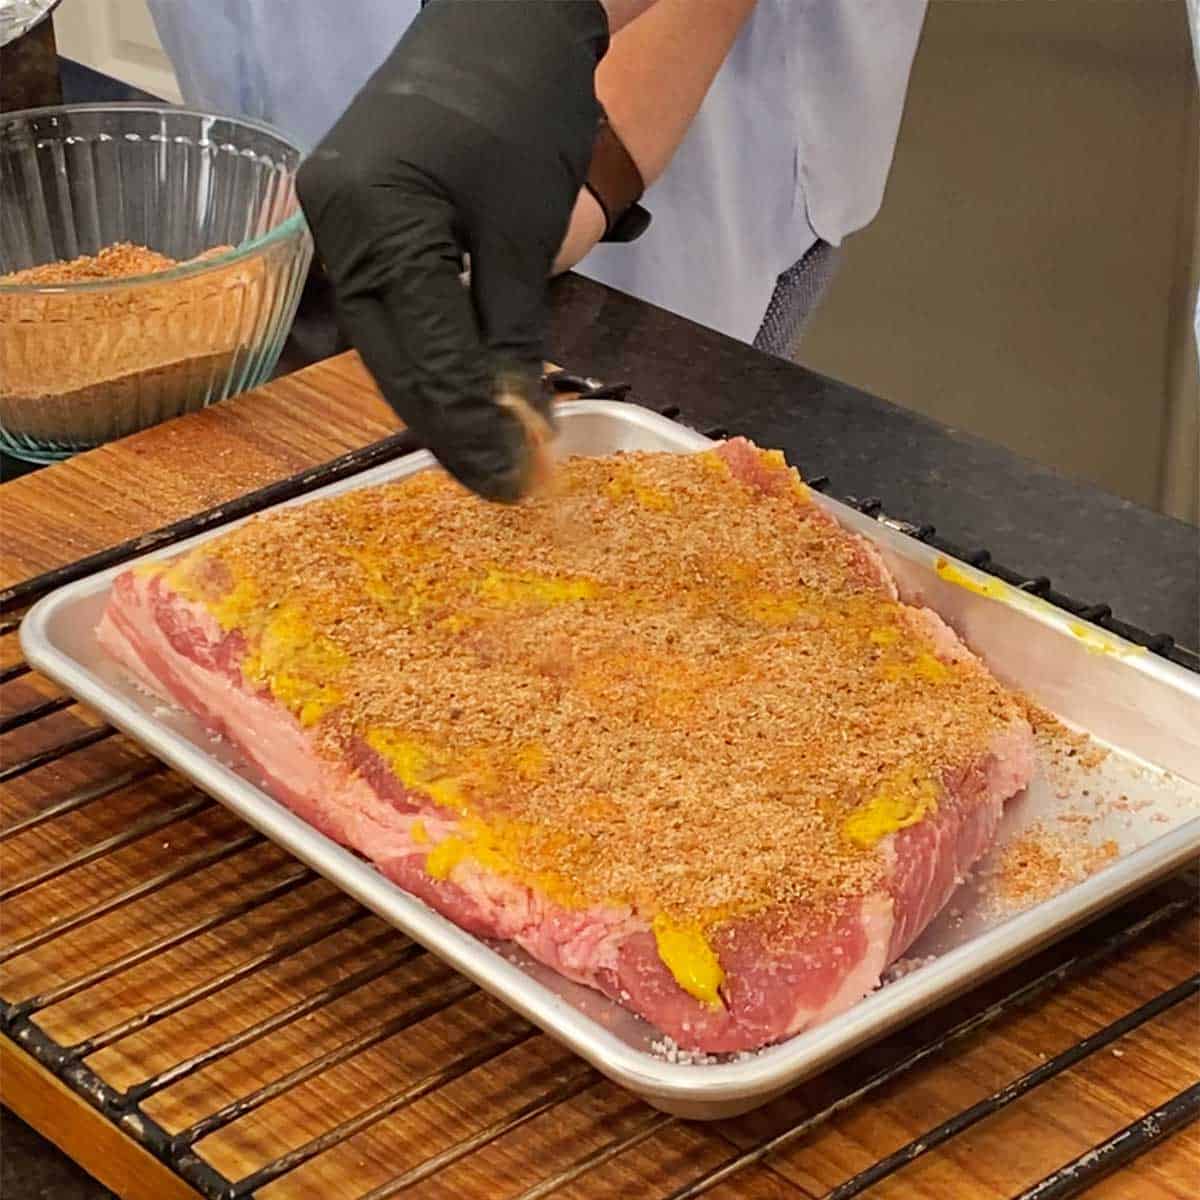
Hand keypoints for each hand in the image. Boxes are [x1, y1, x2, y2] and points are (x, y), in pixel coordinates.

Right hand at [296, 1, 609, 501]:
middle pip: (391, 360)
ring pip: (386, 344)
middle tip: (498, 483)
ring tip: (485, 453)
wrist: (506, 20)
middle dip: (449, 427)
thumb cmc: (525, 107)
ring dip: (437, 400)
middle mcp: (336, 225)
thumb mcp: (525, 230)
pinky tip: (461, 395)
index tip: (510, 481)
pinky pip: (390, 310)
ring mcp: (337, 223)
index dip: (470, 427)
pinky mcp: (356, 223)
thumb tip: (518, 422)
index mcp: (374, 217)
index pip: (424, 355)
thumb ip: (513, 331)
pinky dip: (428, 356)